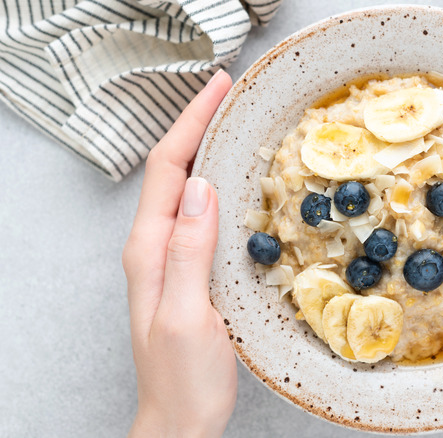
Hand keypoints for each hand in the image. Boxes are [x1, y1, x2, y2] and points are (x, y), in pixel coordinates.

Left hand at [122, 70, 236, 437]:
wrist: (180, 419)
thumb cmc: (184, 378)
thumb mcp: (189, 315)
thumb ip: (189, 252)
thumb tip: (203, 188)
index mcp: (150, 250)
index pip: (168, 170)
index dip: (191, 123)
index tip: (218, 88)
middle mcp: (155, 247)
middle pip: (173, 170)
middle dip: (197, 124)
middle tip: (230, 93)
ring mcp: (170, 258)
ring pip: (186, 188)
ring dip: (206, 148)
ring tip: (234, 122)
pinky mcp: (189, 269)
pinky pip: (200, 213)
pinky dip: (217, 183)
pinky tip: (237, 181)